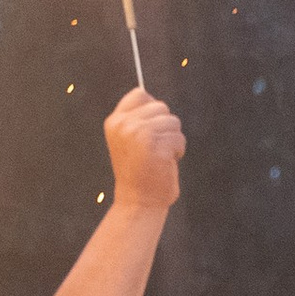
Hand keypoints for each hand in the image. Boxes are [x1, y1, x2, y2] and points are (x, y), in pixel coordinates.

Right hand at [105, 89, 183, 215]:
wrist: (138, 201)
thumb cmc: (139, 171)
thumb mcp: (128, 139)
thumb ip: (137, 119)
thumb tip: (152, 99)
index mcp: (115, 121)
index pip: (140, 94)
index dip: (153, 110)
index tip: (151, 130)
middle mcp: (125, 124)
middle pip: (161, 107)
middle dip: (165, 127)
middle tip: (156, 148)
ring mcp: (140, 134)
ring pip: (173, 122)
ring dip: (173, 140)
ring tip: (161, 156)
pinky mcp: (156, 146)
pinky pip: (179, 139)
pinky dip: (178, 151)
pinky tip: (166, 163)